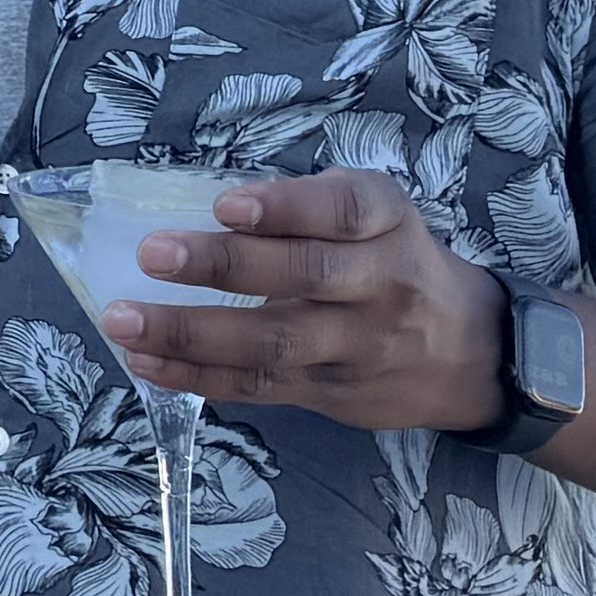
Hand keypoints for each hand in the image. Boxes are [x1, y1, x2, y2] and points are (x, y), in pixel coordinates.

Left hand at [111, 168, 505, 434]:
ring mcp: (355, 346)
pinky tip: (147, 363)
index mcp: (385, 222)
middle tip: (152, 254)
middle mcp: (378, 283)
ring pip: (273, 343)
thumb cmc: (394, 260)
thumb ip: (309, 206)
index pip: (343, 209)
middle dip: (224, 266)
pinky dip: (198, 377)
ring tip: (125, 322)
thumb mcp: (376, 213)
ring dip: (192, 334)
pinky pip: (261, 388)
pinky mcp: (331, 392)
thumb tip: (202, 204)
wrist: (469, 352)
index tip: (226, 205)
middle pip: (304, 276)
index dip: (286, 208)